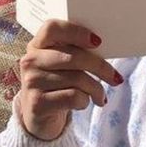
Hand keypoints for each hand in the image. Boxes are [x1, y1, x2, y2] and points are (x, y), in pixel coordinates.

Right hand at [19, 20, 121, 140]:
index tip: (97, 42)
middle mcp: (30, 61)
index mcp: (37, 45)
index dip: (76, 32)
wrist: (39, 119)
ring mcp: (31, 82)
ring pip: (77, 78)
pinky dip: (85, 101)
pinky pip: (73, 97)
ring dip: (96, 89)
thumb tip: (103, 46)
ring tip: (100, 96)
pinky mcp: (37, 103)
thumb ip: (74, 52)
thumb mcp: (61, 66)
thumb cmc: (57, 86)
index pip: (52, 28)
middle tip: (114, 77)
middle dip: (100, 66)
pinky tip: (84, 102)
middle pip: (72, 56)